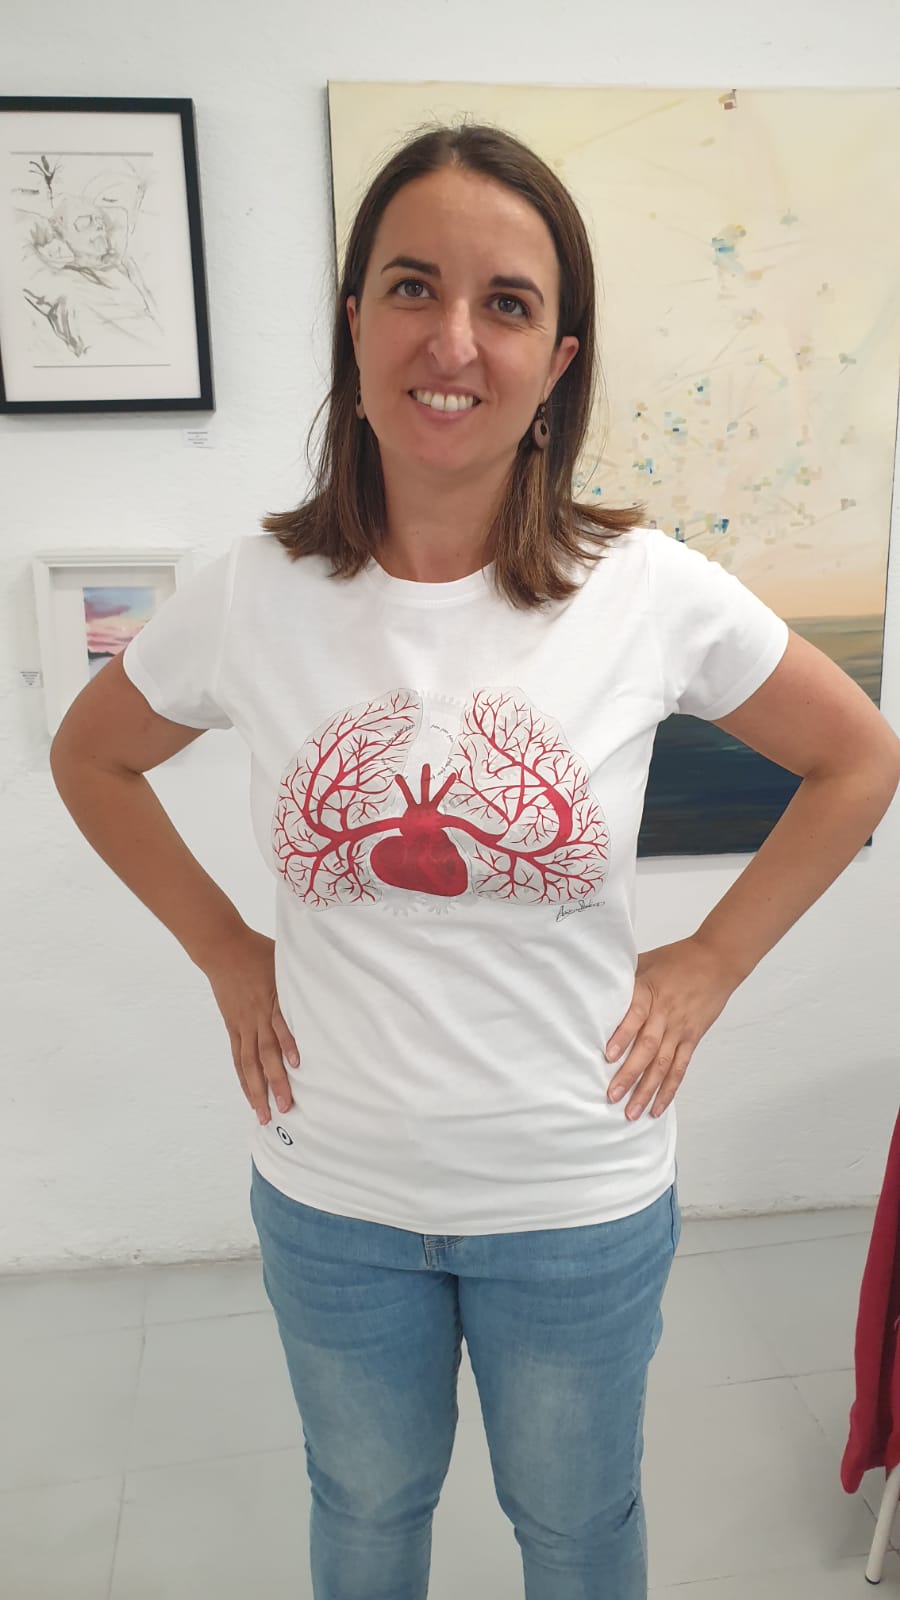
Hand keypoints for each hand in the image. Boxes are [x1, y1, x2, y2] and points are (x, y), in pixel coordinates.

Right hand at [201, 927, 298, 1125]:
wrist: (224, 949)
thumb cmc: (260, 952)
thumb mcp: (287, 961)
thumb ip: (305, 978)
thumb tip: (333, 984)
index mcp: (272, 999)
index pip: (280, 1025)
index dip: (288, 1044)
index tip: (298, 1064)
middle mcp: (256, 1017)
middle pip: (265, 1054)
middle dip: (275, 1082)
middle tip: (287, 1107)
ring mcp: (243, 1025)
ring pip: (249, 1064)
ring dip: (256, 1090)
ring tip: (264, 1114)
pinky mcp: (233, 1028)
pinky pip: (238, 1058)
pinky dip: (244, 1078)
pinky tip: (250, 1096)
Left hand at [605, 936, 738, 1119]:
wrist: (717, 960)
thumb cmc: (677, 959)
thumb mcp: (645, 961)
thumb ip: (623, 979)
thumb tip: (591, 987)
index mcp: (649, 992)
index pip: (635, 1015)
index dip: (622, 1035)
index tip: (608, 1055)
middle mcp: (665, 1014)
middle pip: (647, 1048)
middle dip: (629, 1074)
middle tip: (612, 1096)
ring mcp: (680, 1029)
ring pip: (663, 1064)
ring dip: (647, 1090)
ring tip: (632, 1112)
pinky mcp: (692, 1038)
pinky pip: (680, 1068)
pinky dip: (669, 1089)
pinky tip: (657, 1107)